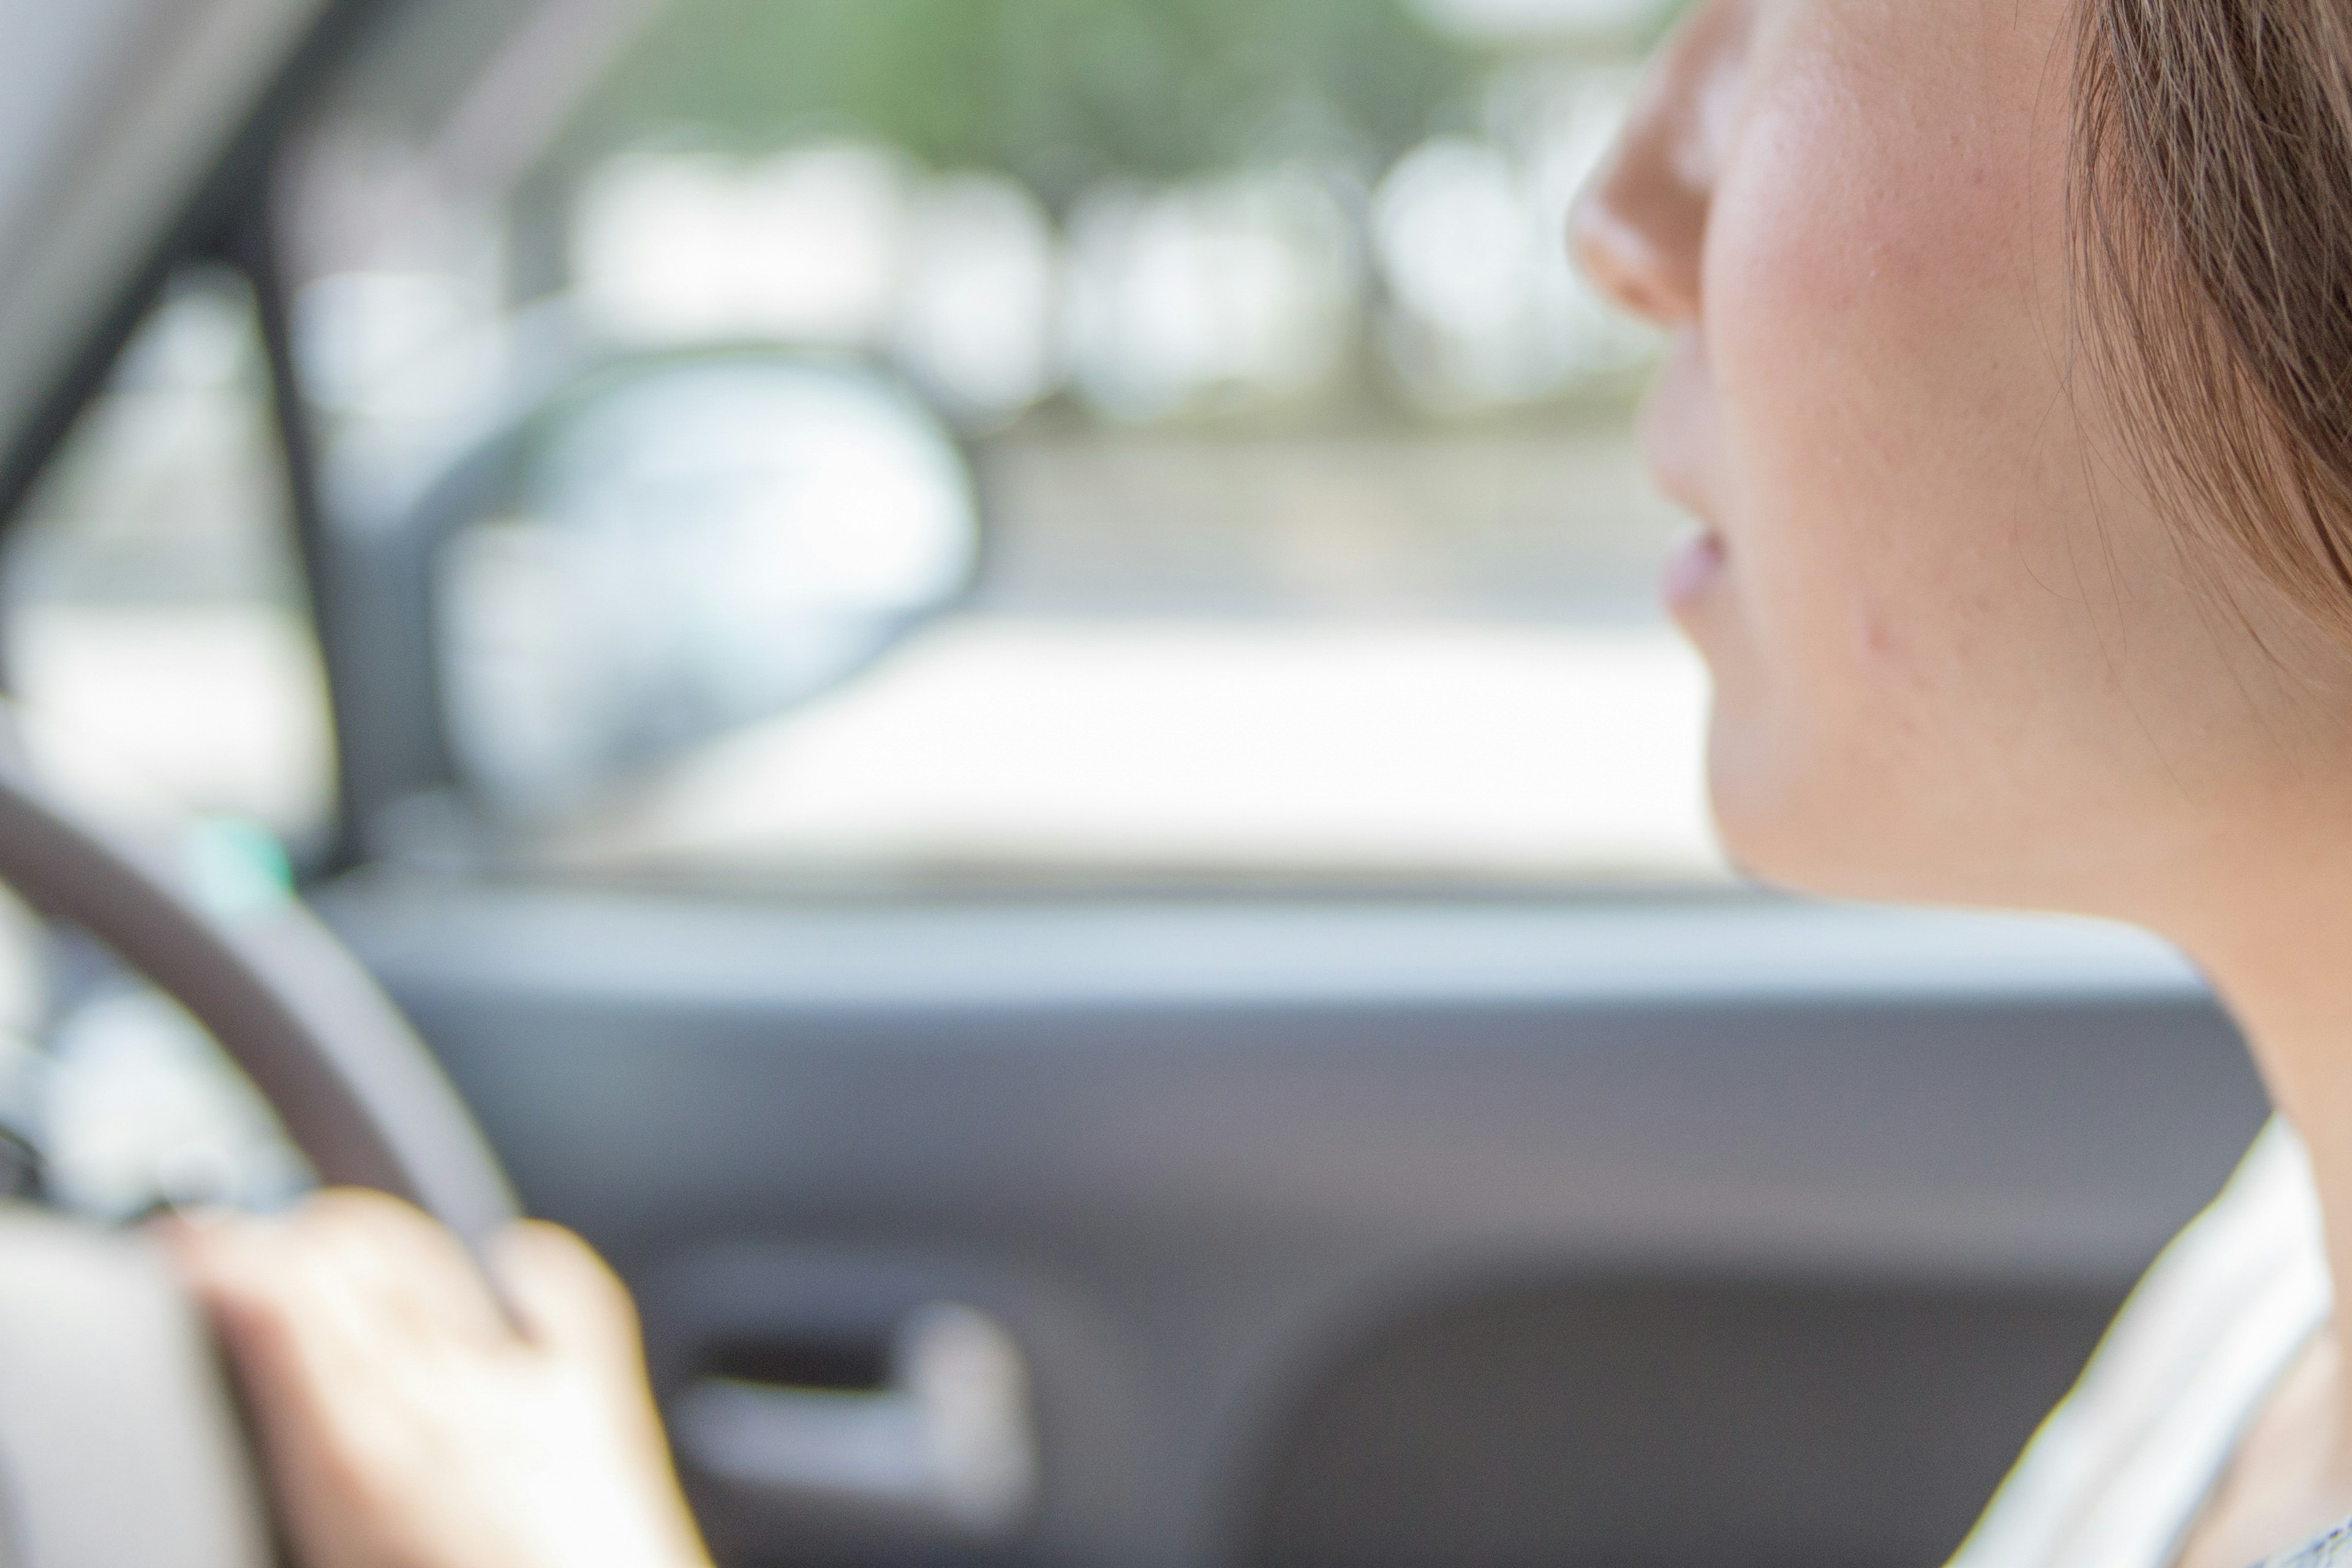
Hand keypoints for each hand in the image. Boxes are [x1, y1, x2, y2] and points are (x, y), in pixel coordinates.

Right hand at [162, 1191, 712, 1567]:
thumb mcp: (328, 1538)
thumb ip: (296, 1459)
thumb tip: (270, 1425)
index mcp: (356, 1455)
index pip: (277, 1292)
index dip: (220, 1256)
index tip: (183, 1256)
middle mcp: (443, 1403)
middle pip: (348, 1259)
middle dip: (283, 1239)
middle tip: (239, 1259)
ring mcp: (522, 1394)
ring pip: (427, 1265)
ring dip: (368, 1248)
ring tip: (326, 1257)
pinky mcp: (591, 1403)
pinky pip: (559, 1291)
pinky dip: (521, 1266)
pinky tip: (499, 1263)